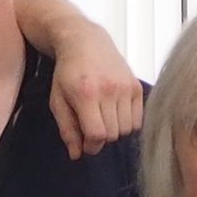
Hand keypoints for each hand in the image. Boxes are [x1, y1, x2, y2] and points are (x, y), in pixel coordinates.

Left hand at [45, 28, 146, 157]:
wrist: (85, 41)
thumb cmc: (67, 72)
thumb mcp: (58, 101)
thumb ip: (67, 129)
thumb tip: (76, 155)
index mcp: (86, 94)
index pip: (97, 134)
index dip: (91, 145)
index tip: (86, 143)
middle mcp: (109, 90)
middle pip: (113, 134)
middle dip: (101, 137)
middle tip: (92, 127)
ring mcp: (125, 87)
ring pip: (127, 129)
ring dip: (115, 130)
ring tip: (103, 117)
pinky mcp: (136, 85)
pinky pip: (138, 119)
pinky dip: (128, 122)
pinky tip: (115, 112)